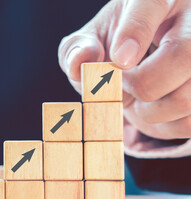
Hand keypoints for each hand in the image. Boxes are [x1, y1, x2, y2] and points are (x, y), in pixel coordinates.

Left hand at [58, 0, 190, 139]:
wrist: (143, 62)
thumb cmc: (115, 47)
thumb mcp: (92, 40)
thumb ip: (78, 49)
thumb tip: (81, 61)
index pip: (153, 3)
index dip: (135, 32)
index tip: (118, 60)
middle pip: (183, 55)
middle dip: (141, 85)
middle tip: (123, 87)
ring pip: (187, 96)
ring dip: (149, 112)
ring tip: (136, 99)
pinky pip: (189, 122)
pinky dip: (163, 126)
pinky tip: (152, 110)